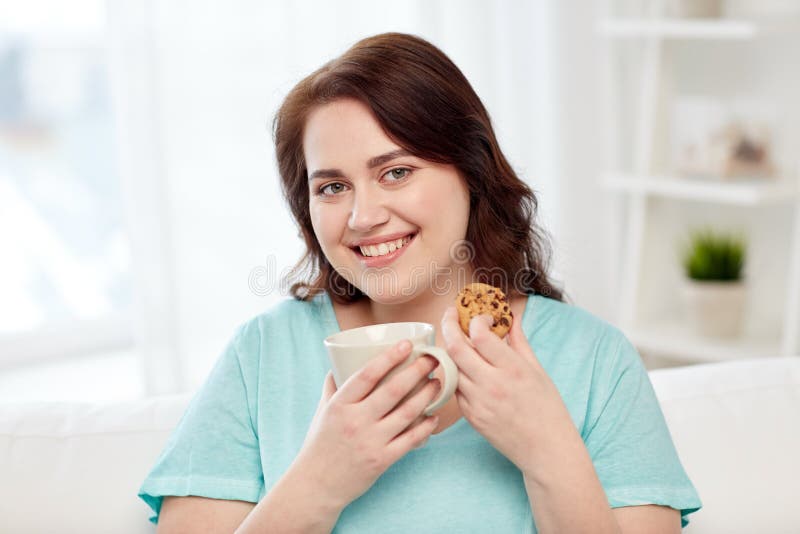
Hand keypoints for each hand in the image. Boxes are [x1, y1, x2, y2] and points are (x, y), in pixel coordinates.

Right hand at [295, 340, 441, 508]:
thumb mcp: (322, 411)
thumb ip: (332, 386)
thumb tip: (338, 361)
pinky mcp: (382, 460)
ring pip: (407, 413)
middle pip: (393, 390)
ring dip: (426, 395)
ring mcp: (370, 441)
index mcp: (340, 405)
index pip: (367, 375)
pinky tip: (433, 417)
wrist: (316, 485)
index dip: (389, 357)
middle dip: (417, 371)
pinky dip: (425, 427)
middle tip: (432, 360)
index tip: (407, 344)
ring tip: (437, 383)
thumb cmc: (319, 445)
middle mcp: (355, 421)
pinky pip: (410, 440)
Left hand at [440, 306, 575, 474]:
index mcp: (513, 369)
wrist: (547, 451)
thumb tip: (511, 317)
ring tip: (459, 341)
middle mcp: (492, 385)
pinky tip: (467, 370)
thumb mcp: (537, 370)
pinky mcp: (471, 417)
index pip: (479, 335)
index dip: (476, 319)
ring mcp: (478, 403)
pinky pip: (455, 389)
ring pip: (451, 367)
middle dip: (448, 325)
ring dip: (451, 351)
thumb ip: (519, 341)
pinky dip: (457, 374)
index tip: (482, 318)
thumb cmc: (548, 409)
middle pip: (455, 348)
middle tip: (450, 315)